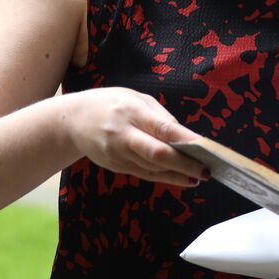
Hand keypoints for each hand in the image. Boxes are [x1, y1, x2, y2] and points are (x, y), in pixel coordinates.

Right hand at [61, 87, 208, 185]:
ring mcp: (117, 154)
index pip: (161, 128)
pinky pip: (144, 173)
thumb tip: (184, 137)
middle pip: (157, 154)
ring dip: (178, 175)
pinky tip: (182, 179)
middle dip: (185, 164)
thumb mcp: (135, 99)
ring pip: (152, 168)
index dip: (185, 140)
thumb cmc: (110, 104)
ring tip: (200, 176)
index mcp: (130, 112)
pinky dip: (164, 177)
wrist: (72, 120)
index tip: (206, 148)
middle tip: (207, 170)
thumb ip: (160, 117)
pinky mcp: (115, 166)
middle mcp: (122, 135)